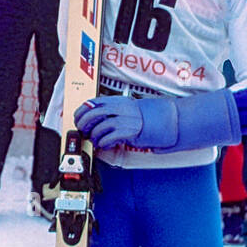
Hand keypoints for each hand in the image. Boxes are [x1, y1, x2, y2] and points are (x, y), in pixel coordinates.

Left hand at [75, 89, 239, 152]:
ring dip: (93, 135)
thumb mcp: (130, 110)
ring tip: (95, 140)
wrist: (169, 120)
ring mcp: (125, 119)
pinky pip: (109, 137)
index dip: (82, 110)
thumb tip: (98, 119)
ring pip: (99, 126)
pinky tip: (104, 144)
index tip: (77, 117)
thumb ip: (115, 112)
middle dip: (83, 123)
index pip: (94, 102)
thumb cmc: (149, 117)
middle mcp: (120, 108)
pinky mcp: (130, 131)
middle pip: (92, 113)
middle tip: (83, 130)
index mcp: (119, 101)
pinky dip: (103, 142)